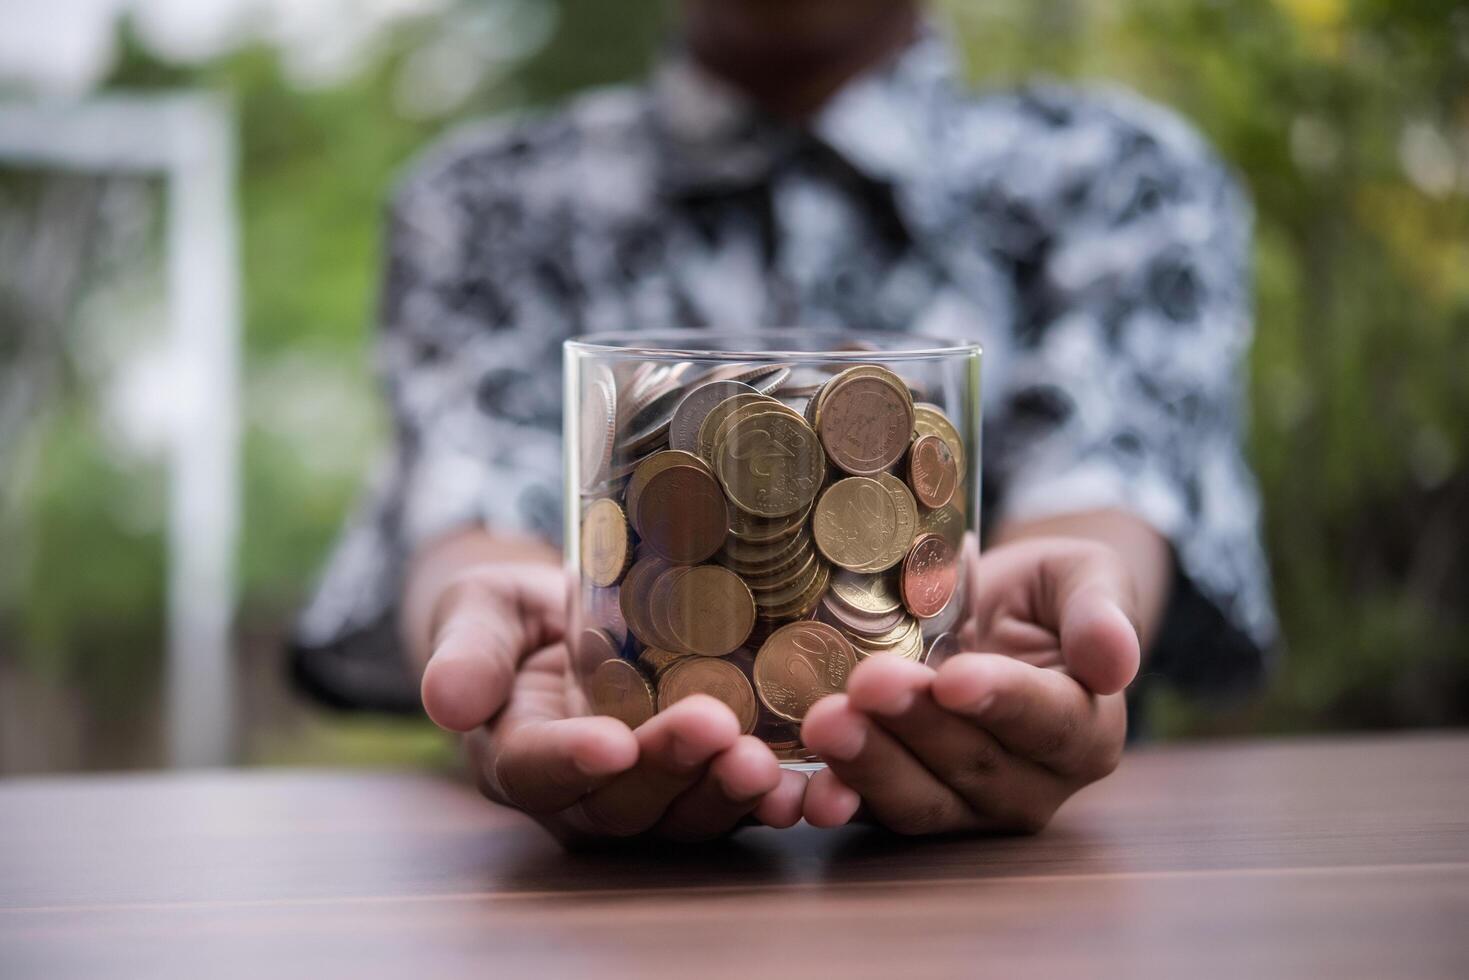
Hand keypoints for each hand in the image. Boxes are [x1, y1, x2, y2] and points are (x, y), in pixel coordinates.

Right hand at [419, 562, 805, 842]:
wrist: (577, 617)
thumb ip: (468, 651)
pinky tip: (820, 790)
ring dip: (727, 797)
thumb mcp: (481, 612)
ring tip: (765, 764)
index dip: (573, 762)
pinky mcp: (703, 784)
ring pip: (684, 817)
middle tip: (715, 729)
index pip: (537, 770)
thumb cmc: (519, 614)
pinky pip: (739, 806)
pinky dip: (780, 804)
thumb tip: (446, 701)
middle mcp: (583, 793)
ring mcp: (648, 796)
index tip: (610, 741)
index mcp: (519, 754)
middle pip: (622, 803)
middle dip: (670, 771)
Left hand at [799, 536, 1139, 834]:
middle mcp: (1031, 785)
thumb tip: (1117, 661)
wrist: (989, 612)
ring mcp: (965, 805)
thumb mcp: (1084, 577)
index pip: (1047, 723)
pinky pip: (869, 810)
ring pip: (919, 801)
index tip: (954, 678)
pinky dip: (835, 799)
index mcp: (1085, 732)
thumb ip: (1100, 613)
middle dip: (916, 728)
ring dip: (868, 766)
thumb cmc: (1044, 593)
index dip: (1000, 703)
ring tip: (825, 722)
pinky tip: (799, 786)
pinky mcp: (903, 801)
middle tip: (868, 685)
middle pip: (974, 767)